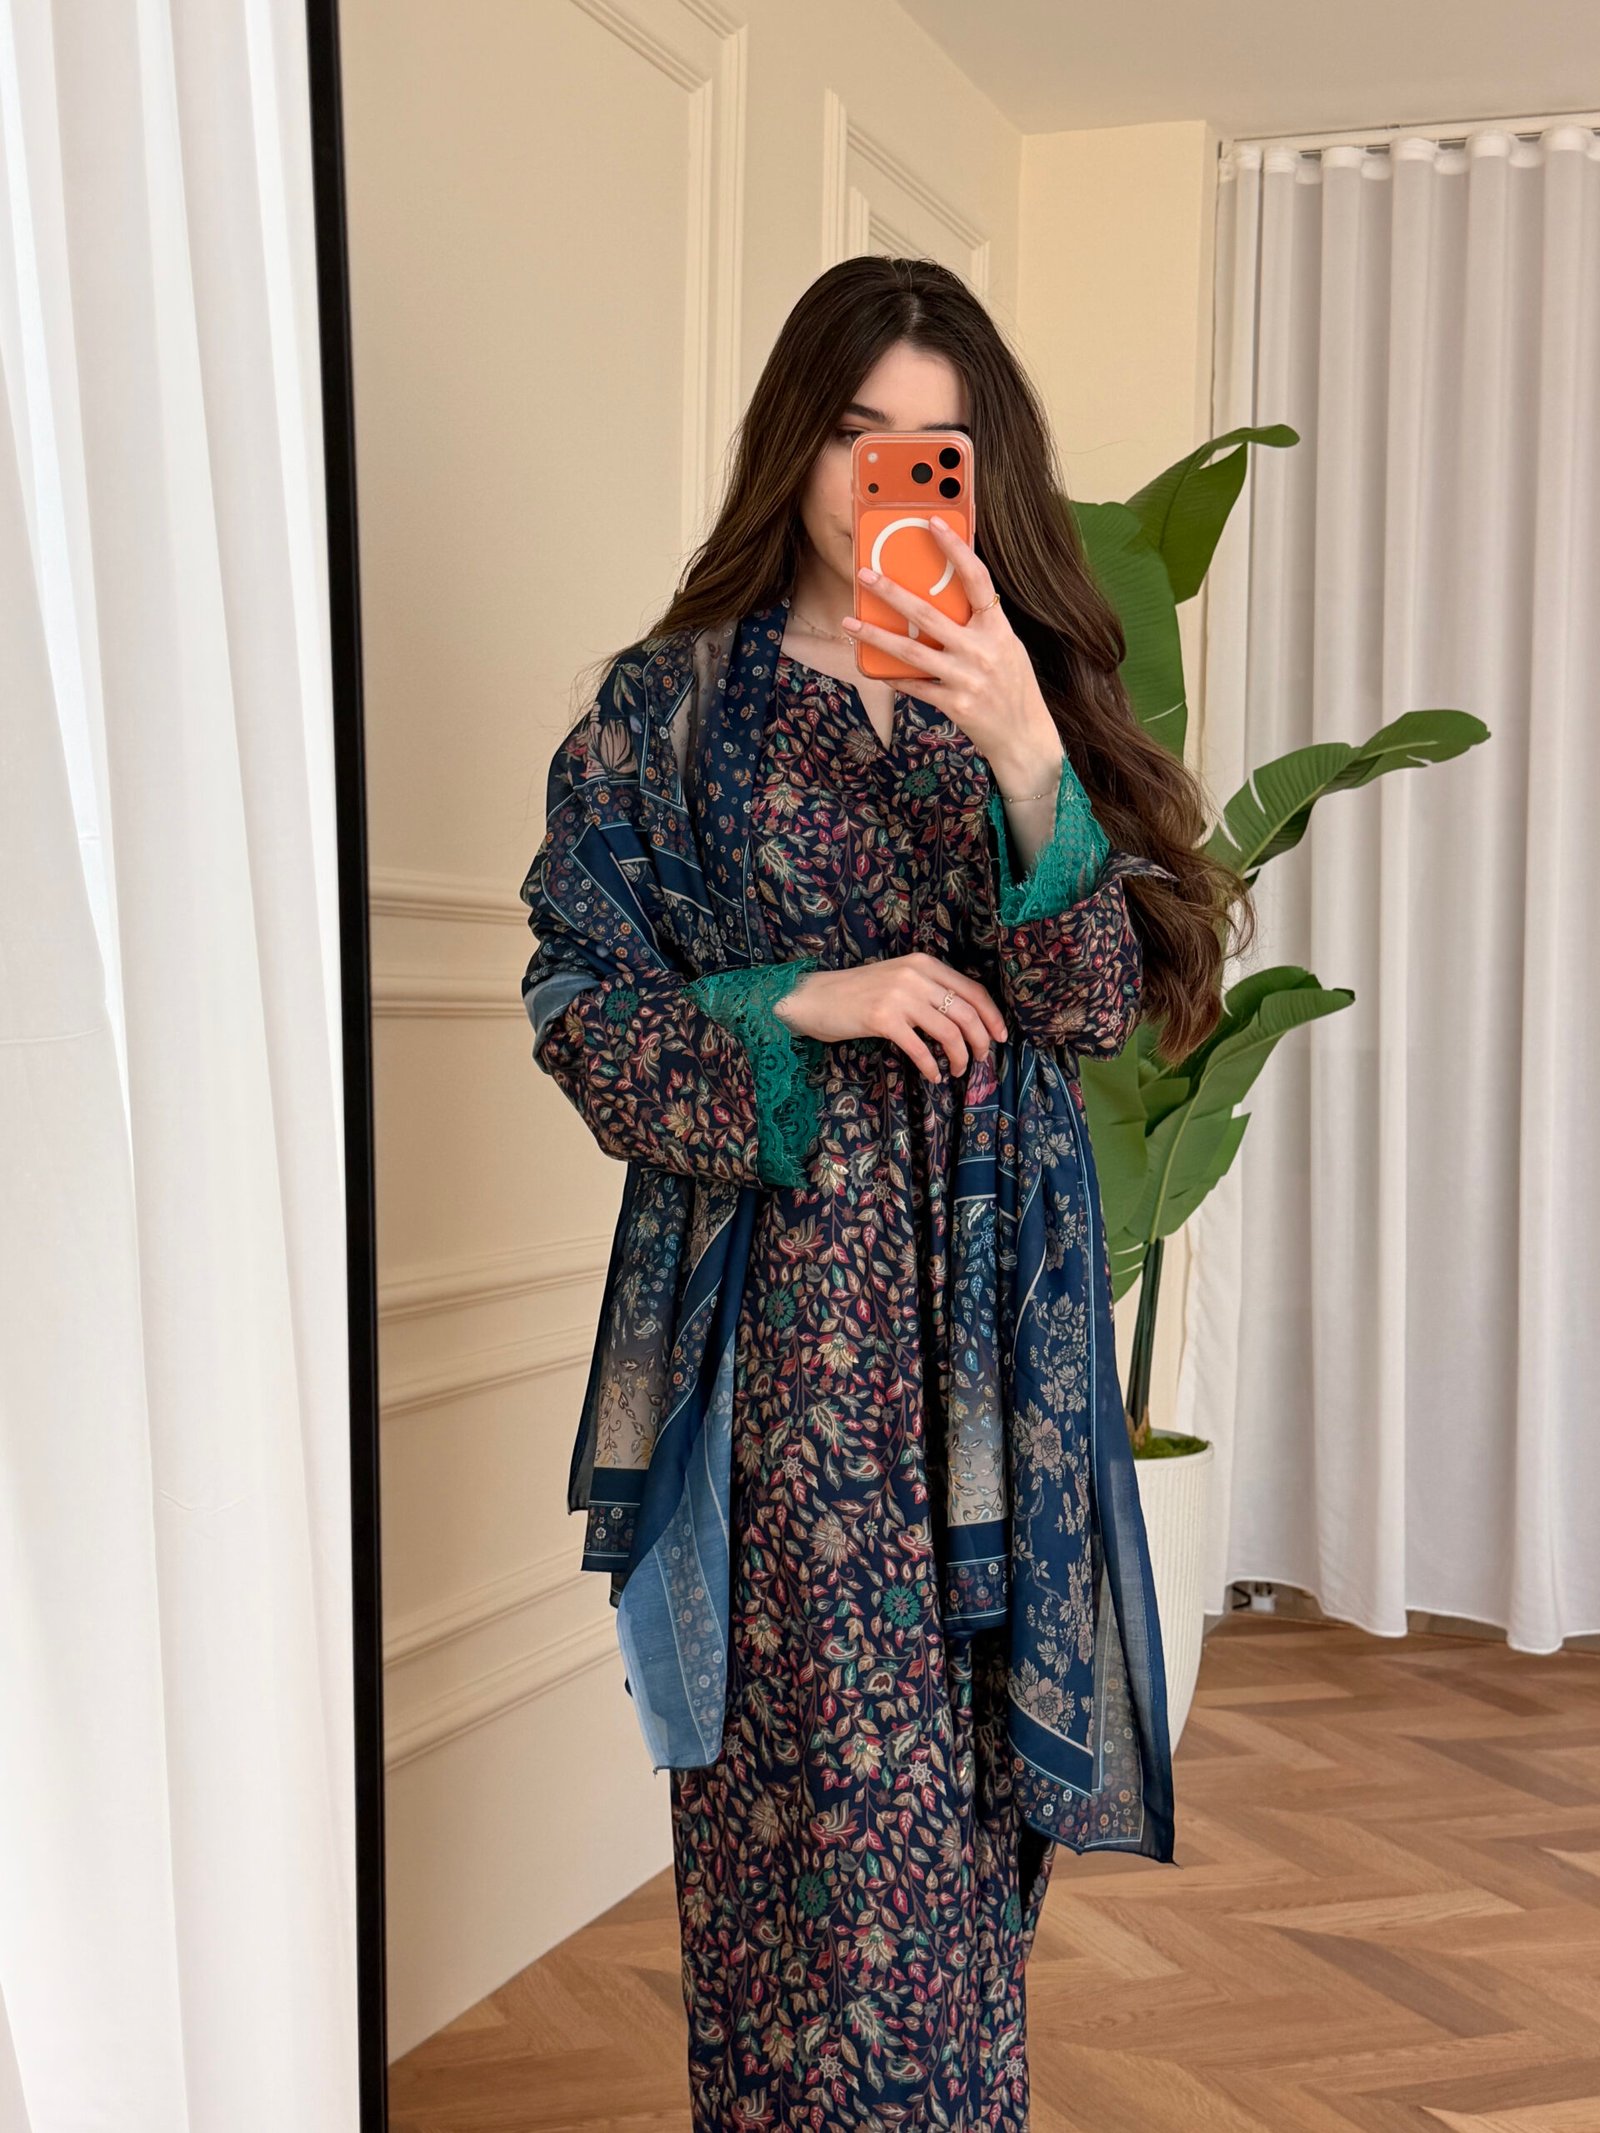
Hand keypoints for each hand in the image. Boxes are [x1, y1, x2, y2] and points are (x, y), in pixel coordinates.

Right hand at [773, 954, 1007, 1081]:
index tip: (1001, 1037)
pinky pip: (920, 1049)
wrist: (814, 997)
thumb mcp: (898, 980)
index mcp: (924, 963)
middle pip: (967, 1012)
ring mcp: (900, 996)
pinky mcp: (883, 1019)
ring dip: (960, 1057)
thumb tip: (965, 1019)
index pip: (973, 990)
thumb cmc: (857, 993)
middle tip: (981, 1059)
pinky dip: (932, 1066)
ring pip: (949, 1032)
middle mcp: (916, 975)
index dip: (992, 1016)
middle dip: (981, 1041)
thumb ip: (929, 990)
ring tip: (958, 1071)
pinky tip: (934, 1076)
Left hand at [841, 518, 1064, 795]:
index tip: (931, 524)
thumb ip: (979, 624)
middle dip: (892, 592)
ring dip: (876, 636)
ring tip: (850, 623)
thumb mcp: (1007, 647)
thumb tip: (942, 598)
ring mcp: (967, 678)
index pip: (976, 578)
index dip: (955, 549)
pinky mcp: (954, 704)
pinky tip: (872, 666)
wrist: (1025, 736)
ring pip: (912, 651)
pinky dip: (893, 675)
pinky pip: (914, 686)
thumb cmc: (1014, 687)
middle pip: (929, 614)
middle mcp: (982, 650)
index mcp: (998, 627)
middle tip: (865, 575)